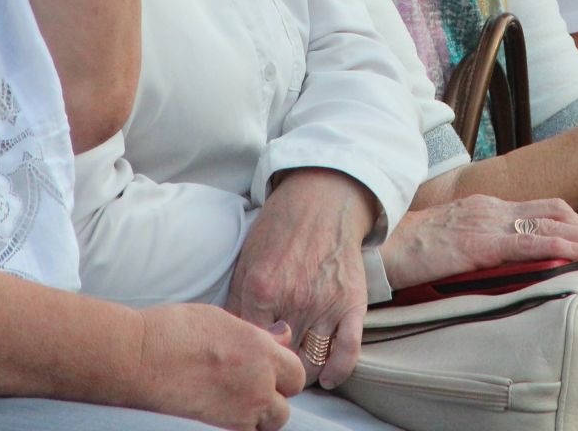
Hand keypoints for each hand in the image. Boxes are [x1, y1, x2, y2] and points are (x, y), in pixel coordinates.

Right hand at [131, 303, 305, 430]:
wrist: (138, 357)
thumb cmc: (174, 331)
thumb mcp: (223, 319)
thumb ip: (257, 334)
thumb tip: (282, 335)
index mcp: (261, 350)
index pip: (297, 374)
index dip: (284, 372)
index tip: (269, 369)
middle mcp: (258, 383)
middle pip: (286, 406)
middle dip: (275, 398)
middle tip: (252, 387)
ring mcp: (240, 410)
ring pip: (268, 424)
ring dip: (259, 416)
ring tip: (236, 401)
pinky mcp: (220, 428)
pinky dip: (240, 426)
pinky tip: (221, 412)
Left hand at [227, 169, 378, 390]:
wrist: (323, 200)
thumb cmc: (280, 229)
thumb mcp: (247, 260)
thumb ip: (236, 301)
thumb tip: (227, 339)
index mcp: (261, 289)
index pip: (249, 345)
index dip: (247, 359)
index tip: (247, 365)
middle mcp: (294, 300)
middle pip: (279, 358)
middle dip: (272, 371)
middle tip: (269, 375)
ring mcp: (325, 303)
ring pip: (310, 360)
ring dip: (301, 373)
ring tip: (293, 374)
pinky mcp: (351, 303)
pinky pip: (347, 350)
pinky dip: (337, 370)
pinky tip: (328, 377)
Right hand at [382, 195, 577, 289]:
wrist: (382, 247)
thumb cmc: (412, 250)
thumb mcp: (453, 240)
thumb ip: (479, 244)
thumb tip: (504, 262)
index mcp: (486, 207)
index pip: (539, 207)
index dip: (569, 222)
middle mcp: (491, 209)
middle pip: (552, 210)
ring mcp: (486, 223)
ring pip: (547, 223)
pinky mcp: (479, 244)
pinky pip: (526, 242)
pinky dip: (557, 246)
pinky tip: (576, 254)